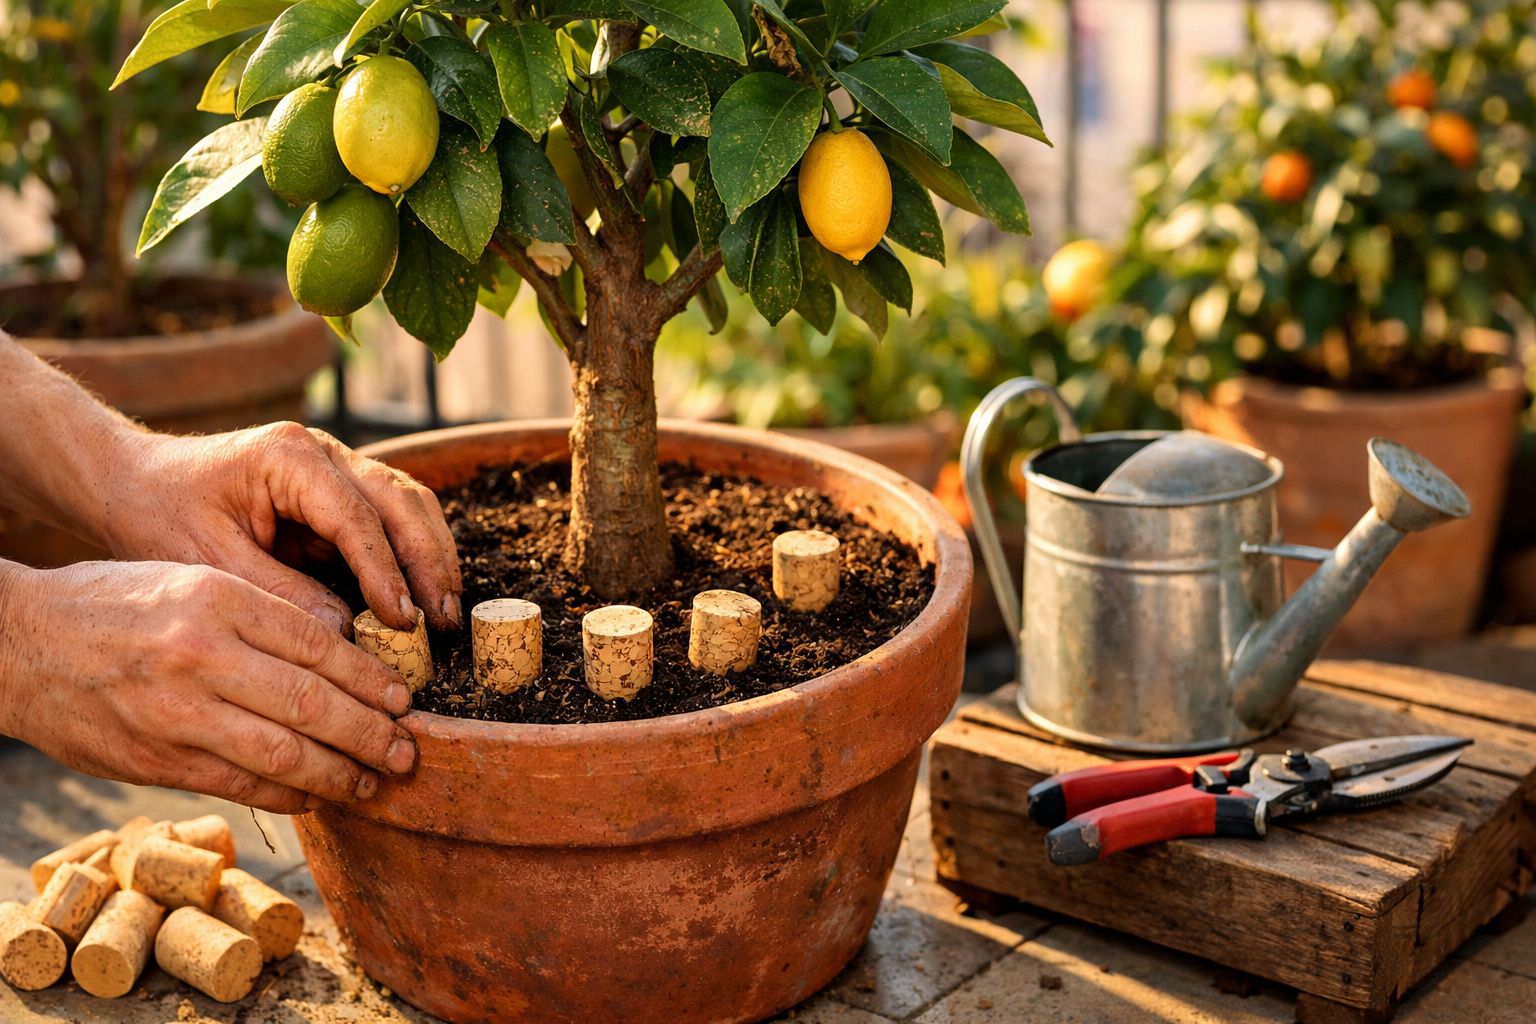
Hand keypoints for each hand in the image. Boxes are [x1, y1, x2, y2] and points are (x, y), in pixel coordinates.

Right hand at [0, 560, 417, 812]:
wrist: (17, 642)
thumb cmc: (113, 604)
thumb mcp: (191, 579)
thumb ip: (261, 615)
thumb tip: (341, 655)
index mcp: (218, 598)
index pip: (320, 644)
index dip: (370, 679)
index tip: (402, 698)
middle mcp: (201, 654)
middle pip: (312, 703)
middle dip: (372, 733)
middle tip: (408, 749)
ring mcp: (177, 712)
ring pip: (283, 753)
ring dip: (341, 774)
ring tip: (376, 780)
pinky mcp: (156, 759)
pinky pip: (240, 784)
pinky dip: (289, 794)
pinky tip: (319, 795)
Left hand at [103, 422, 460, 633]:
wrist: (133, 484)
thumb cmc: (160, 515)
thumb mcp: (210, 560)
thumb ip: (278, 592)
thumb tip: (346, 633)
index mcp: (289, 456)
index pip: (356, 517)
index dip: (386, 571)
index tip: (404, 622)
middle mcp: (324, 452)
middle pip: (401, 502)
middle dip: (429, 562)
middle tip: (445, 621)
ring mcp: (337, 467)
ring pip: (409, 504)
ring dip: (433, 557)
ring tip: (447, 613)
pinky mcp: (338, 492)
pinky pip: (393, 518)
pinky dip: (415, 554)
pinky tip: (426, 595)